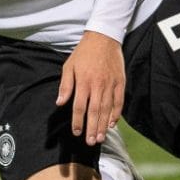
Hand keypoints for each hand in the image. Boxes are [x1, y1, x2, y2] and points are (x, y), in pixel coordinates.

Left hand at [55, 30, 124, 145]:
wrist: (103, 38)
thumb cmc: (83, 53)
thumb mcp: (69, 66)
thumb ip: (65, 85)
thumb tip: (60, 103)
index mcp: (83, 81)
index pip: (79, 106)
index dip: (77, 121)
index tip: (76, 133)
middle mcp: (97, 85)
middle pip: (94, 111)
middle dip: (92, 128)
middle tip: (91, 142)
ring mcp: (110, 84)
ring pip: (107, 109)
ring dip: (104, 125)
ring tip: (101, 138)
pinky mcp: (120, 82)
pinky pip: (119, 101)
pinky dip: (117, 113)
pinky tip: (113, 123)